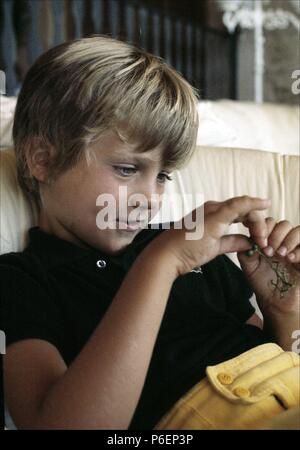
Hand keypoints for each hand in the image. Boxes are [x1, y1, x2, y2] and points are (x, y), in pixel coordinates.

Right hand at [151, 196, 270, 276]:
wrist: (168, 255)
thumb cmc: (186, 252)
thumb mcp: (215, 247)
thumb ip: (232, 242)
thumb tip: (249, 243)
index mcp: (212, 214)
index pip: (240, 213)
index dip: (254, 224)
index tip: (261, 240)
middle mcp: (213, 208)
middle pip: (245, 210)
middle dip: (259, 225)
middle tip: (265, 243)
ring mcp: (213, 209)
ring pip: (245, 207)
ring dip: (258, 223)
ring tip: (263, 240)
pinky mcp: (214, 215)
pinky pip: (239, 204)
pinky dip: (253, 203)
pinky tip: (265, 204)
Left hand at [237, 218, 299, 314]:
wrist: (276, 303)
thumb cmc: (263, 284)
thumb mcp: (249, 266)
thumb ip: (246, 250)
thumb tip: (247, 237)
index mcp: (269, 240)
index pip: (268, 223)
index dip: (263, 229)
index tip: (259, 242)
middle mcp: (283, 241)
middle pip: (283, 224)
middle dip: (275, 235)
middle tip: (269, 251)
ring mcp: (296, 248)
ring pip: (297, 230)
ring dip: (288, 240)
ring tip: (281, 254)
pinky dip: (298, 250)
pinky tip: (290, 259)